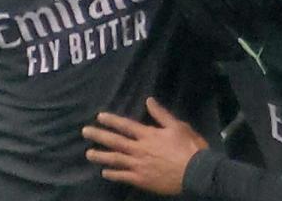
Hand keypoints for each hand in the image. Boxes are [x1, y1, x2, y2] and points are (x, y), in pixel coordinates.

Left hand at [83, 97, 208, 194]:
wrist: (196, 172)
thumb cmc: (189, 147)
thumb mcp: (178, 126)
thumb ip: (161, 114)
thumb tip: (149, 100)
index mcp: (148, 135)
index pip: (125, 126)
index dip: (111, 120)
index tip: (99, 117)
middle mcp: (139, 149)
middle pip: (115, 142)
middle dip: (99, 136)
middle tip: (85, 132)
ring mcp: (138, 166)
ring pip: (115, 160)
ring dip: (101, 155)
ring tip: (88, 153)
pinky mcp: (141, 180)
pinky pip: (123, 176)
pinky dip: (112, 174)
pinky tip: (104, 172)